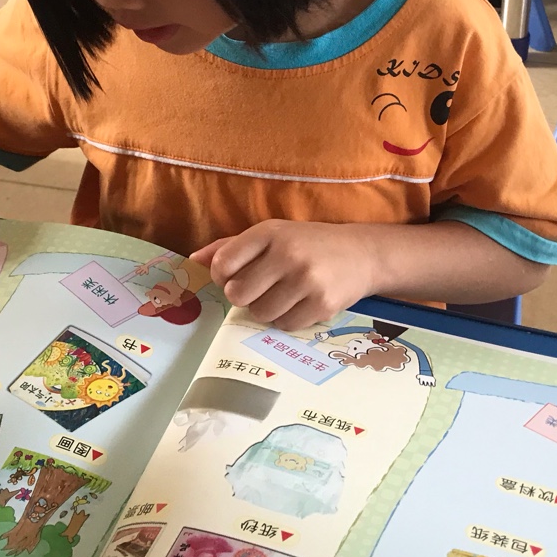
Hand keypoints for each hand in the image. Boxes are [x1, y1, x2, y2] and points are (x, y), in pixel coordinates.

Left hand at [191, 220, 376, 330]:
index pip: (223, 263)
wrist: (362, 254)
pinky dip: (286, 319)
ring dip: (265, 309)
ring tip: (282, 294)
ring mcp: (306, 281)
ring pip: (259, 313)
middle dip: (243, 296)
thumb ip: (232, 246)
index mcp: (270, 232)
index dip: (222, 276)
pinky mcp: (322, 305)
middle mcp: (288, 254)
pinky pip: (284, 325)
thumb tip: (193, 260)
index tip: (235, 275)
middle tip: (260, 288)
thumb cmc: (308, 244)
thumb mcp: (273, 235)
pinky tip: (299, 303)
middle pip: (237, 294)